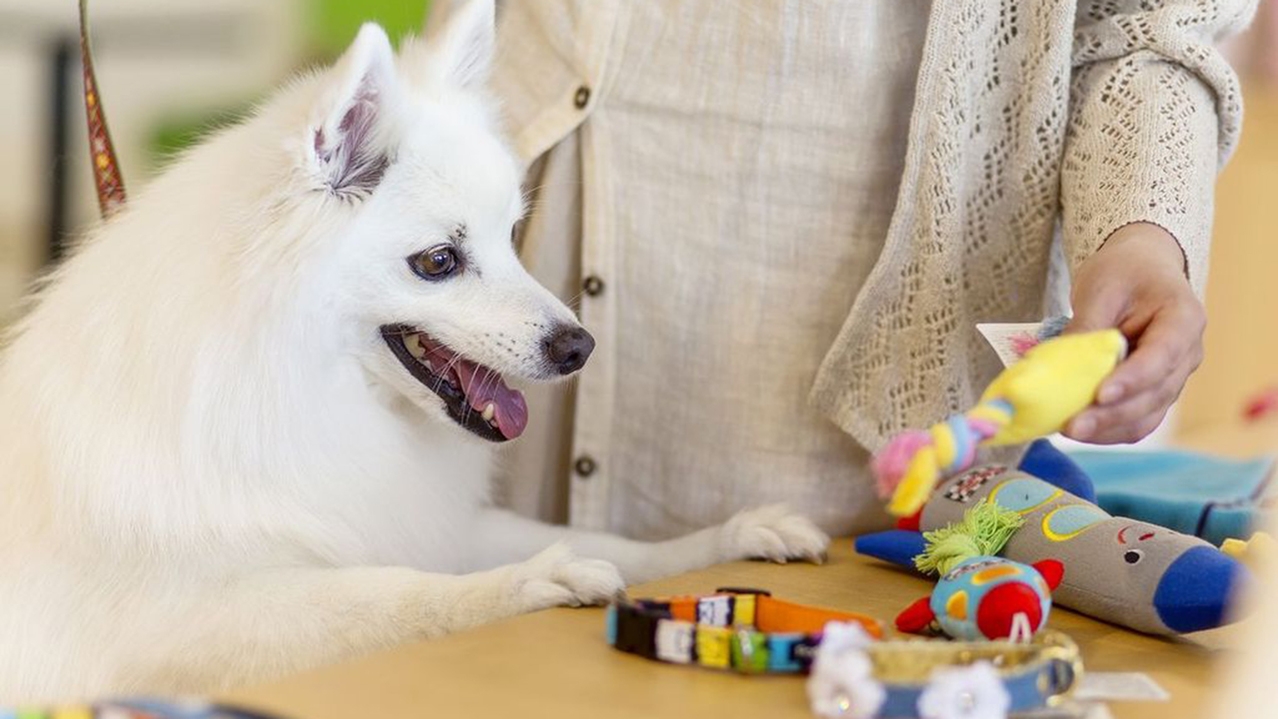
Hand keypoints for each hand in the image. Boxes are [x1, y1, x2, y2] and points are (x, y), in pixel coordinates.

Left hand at [1062, 223, 1205, 443]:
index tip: (1102, 394)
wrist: (1139, 270)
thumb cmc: (1124, 272)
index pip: (1163, 355)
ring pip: (1147, 415)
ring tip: (1068, 430)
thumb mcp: (1101, 288)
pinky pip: (1136, 420)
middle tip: (1072, 426)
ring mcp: (1173, 378)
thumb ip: (1087, 327)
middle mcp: (1187, 355)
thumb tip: (1060, 369)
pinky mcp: (1153, 393)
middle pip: (1155, 394)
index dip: (1134, 378)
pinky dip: (1108, 430)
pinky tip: (1077, 429)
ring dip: (1108, 429)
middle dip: (1112, 414)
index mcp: (1184, 318)